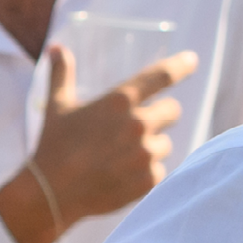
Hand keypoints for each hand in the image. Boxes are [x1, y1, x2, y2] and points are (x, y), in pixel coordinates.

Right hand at [24, 47, 194, 226]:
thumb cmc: (53, 146)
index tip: (192, 60)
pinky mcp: (148, 180)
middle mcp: (138, 124)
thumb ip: (61, 74)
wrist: (51, 194)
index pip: (161, 76)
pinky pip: (160, 170)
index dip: (180, 66)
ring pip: (165, 143)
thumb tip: (56, 48)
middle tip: (137, 127)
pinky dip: (146, 173)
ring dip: (151, 147)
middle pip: (173, 111)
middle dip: (160, 116)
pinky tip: (122, 175)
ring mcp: (145, 154)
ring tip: (121, 156)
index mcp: (119, 101)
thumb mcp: (57, 106)